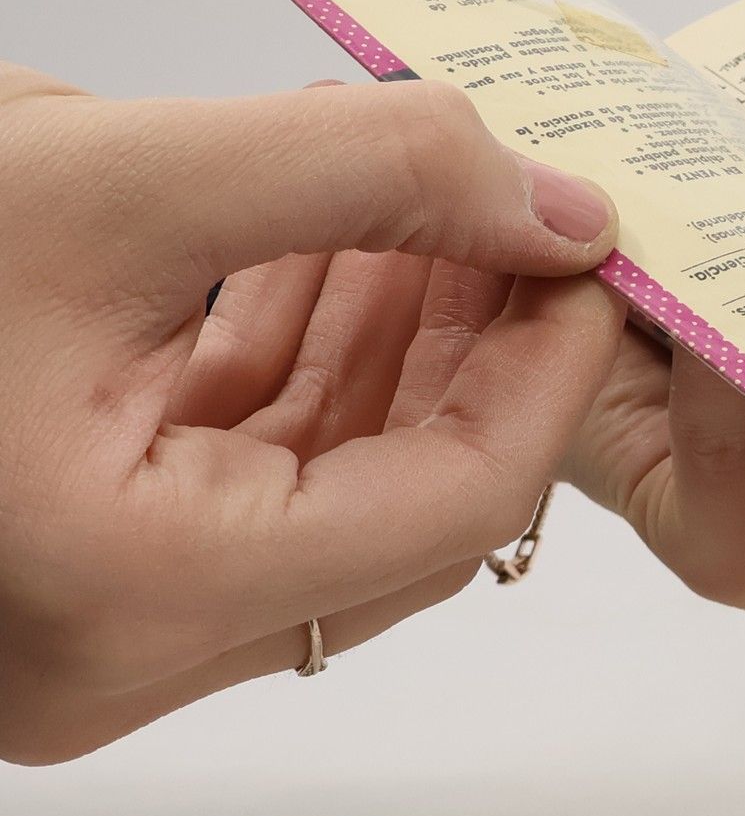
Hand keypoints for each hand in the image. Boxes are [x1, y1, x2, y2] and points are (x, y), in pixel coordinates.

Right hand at [0, 67, 625, 761]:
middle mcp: (121, 645)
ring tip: (438, 199)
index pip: (453, 499)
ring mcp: (95, 618)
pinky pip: (241, 470)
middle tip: (528, 210)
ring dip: (396, 339)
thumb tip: (555, 201)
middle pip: (402, 497)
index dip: (548, 365)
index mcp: (129, 588)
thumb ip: (359, 170)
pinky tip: (340, 244)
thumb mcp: (105, 177)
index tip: (597, 251)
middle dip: (477, 341)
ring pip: (328, 481)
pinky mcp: (75, 563)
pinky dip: (304, 359)